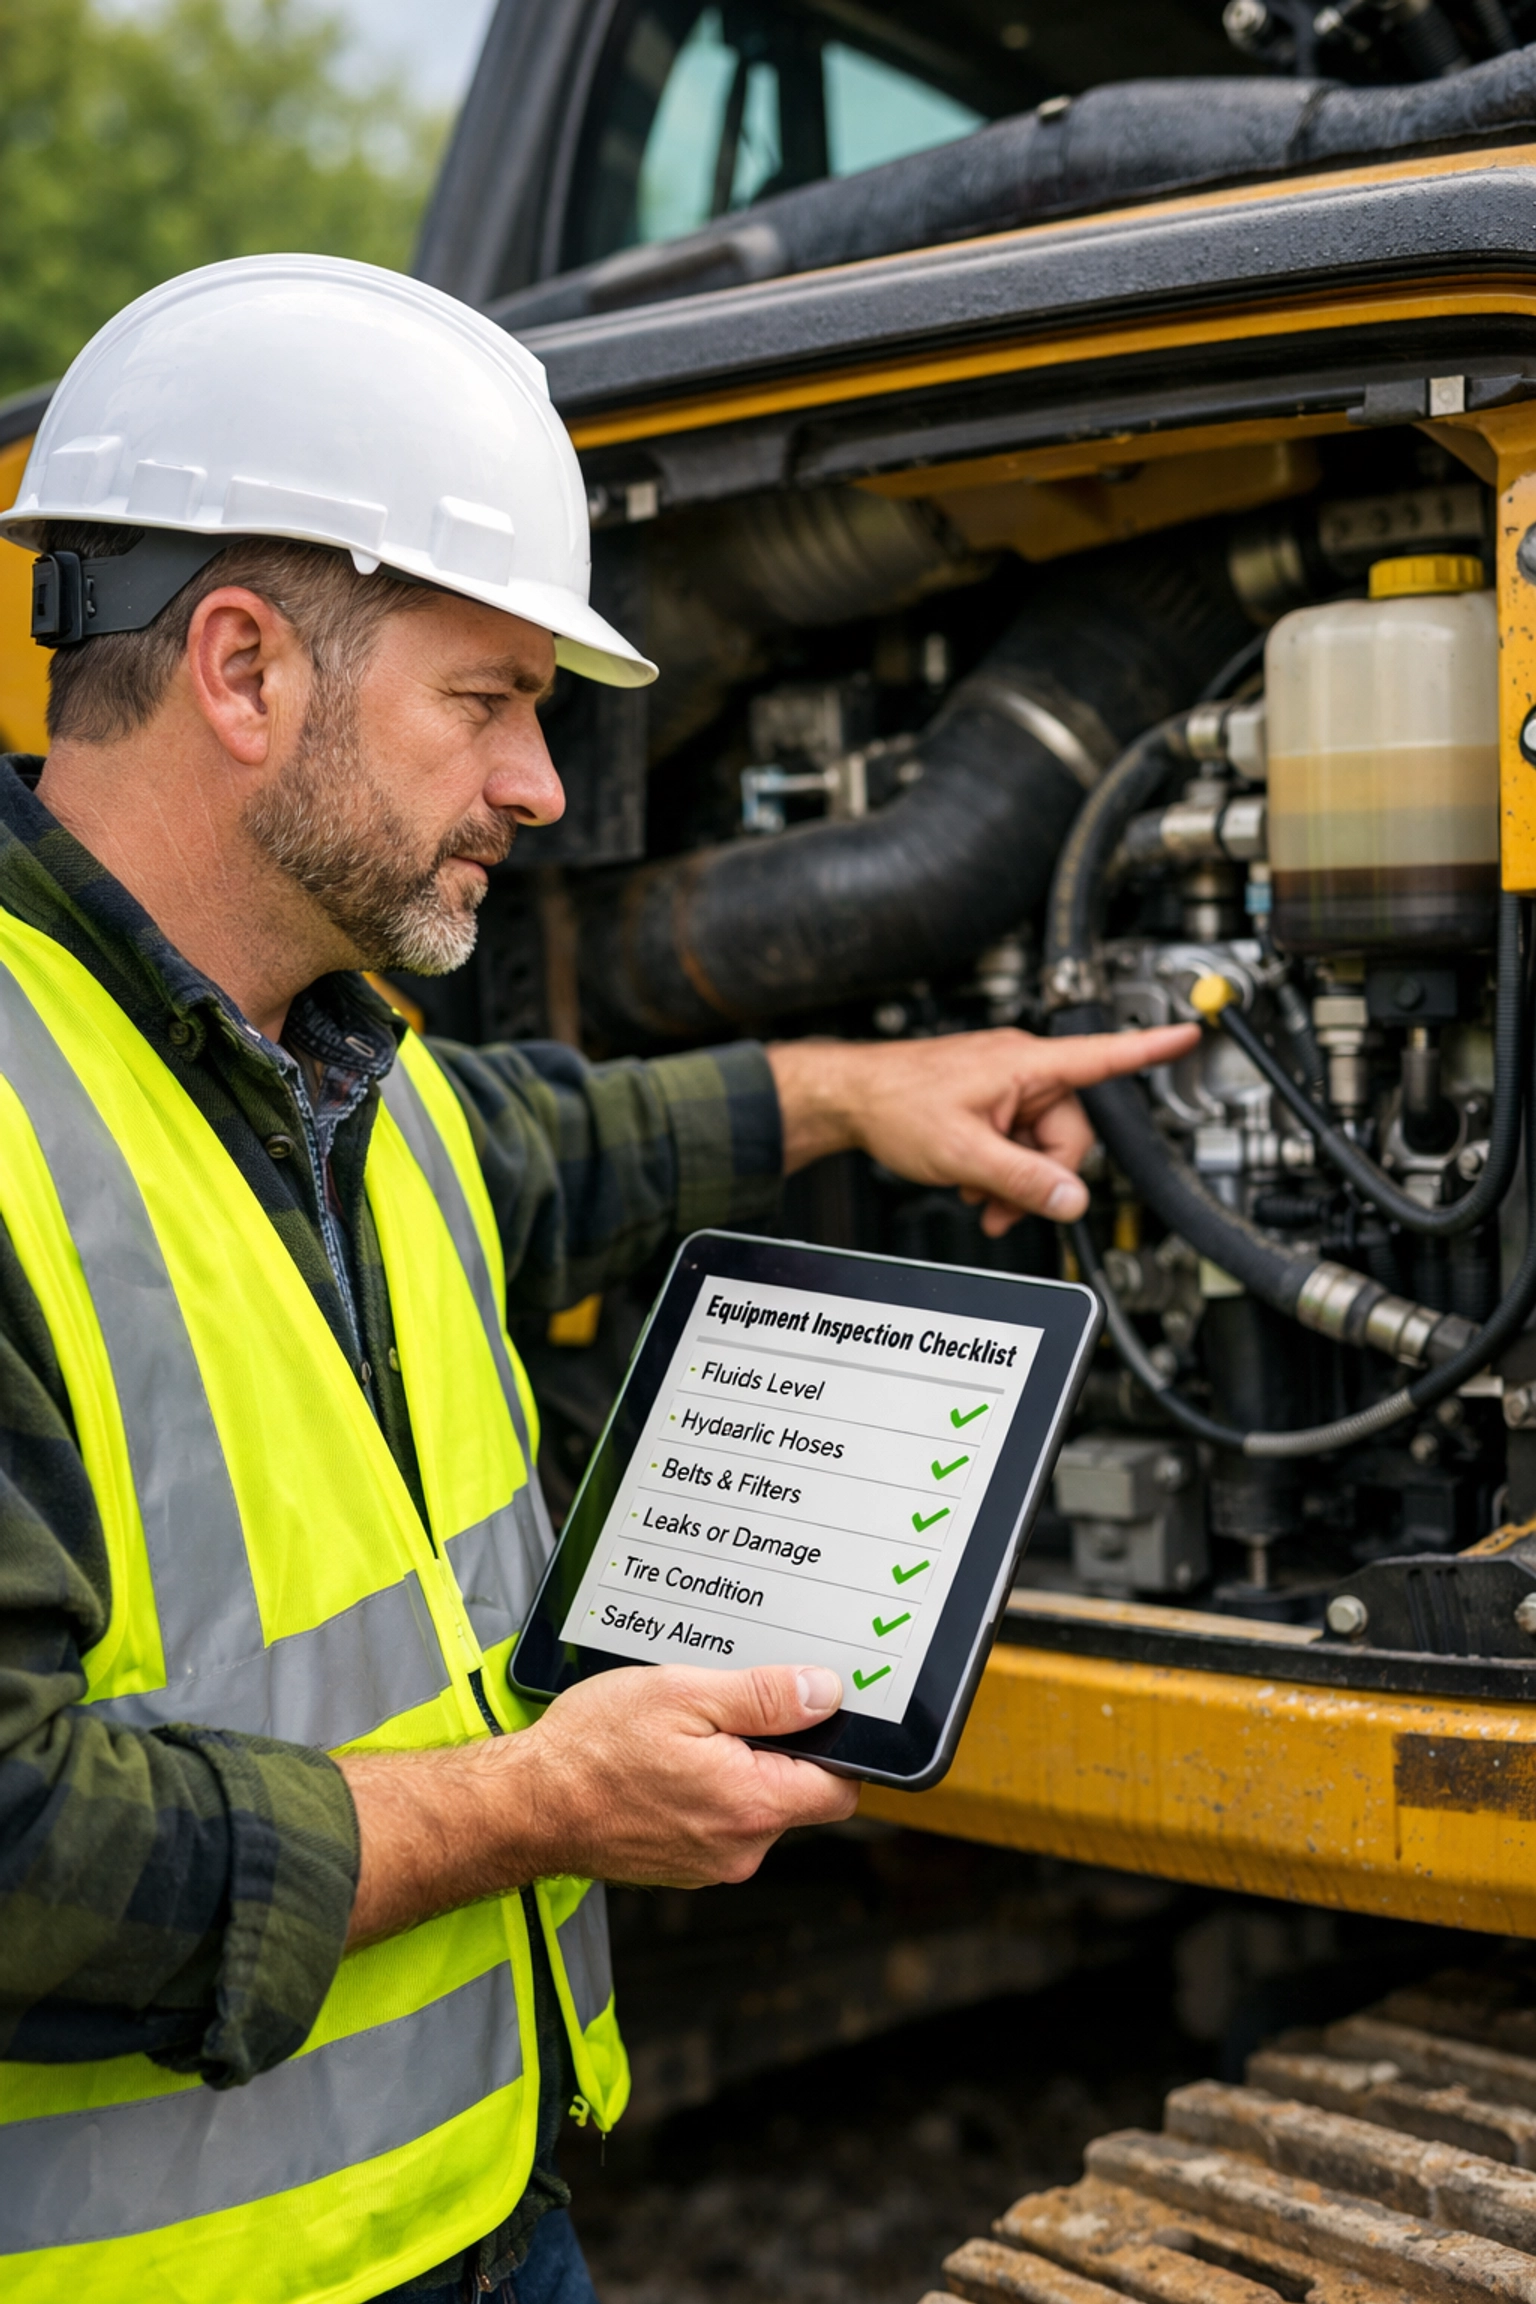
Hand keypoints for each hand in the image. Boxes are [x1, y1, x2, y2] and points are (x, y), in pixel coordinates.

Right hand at [341, 1662, 854, 1944]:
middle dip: (774, 1750)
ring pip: (754, 1807)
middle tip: (724, 1709)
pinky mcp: (683, 1866)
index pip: (840, 1788)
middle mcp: (739, 1847)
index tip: (810, 1712)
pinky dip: (704, 1791)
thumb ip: (765, 1698)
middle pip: (797, 1795)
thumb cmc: (594, 1749)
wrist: (526, 1803)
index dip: (834, 1744)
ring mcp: (710, 1864)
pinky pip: (717, 1822)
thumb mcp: (686, 1694)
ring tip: (684, 1734)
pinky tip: (664, 1763)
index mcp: (752, 1804)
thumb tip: (825, 1694)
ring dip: (734, 1769)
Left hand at [767, 1024, 1198, 1236]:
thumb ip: (1022, 1180)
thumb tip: (1072, 1202)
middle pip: (1070, 1131)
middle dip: (1044, 1174)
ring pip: (1042, 1143)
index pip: (1103, 1055)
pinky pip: (1018, 1141)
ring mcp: (1005, 1085)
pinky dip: (1001, 1168)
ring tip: (981, 1194)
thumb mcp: (964, 1153)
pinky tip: (974, 1182)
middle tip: (1007, 1202)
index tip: (1190, 1033)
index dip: (1151, 1048)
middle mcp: (1021, 1068)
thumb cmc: (895, 1104)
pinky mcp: (989, 1101)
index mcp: (1024, 1064)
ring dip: (1018, 1178)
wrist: (851, 1098)